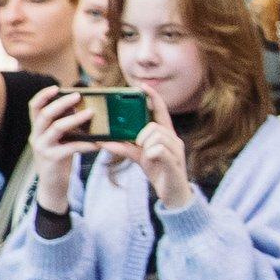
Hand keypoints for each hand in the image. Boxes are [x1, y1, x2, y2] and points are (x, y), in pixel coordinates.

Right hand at [27, 89, 94, 211]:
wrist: (53, 185)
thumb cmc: (60, 158)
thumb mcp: (60, 140)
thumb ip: (65, 126)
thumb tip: (83, 108)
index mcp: (37, 129)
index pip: (34, 107)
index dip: (43, 95)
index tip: (57, 87)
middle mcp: (36, 136)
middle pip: (44, 114)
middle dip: (61, 103)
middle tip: (78, 96)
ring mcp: (43, 148)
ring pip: (56, 128)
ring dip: (74, 119)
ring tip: (90, 113)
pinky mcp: (52, 159)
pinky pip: (71, 147)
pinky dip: (86, 144)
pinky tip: (99, 142)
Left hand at [117, 91, 193, 210]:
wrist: (174, 194)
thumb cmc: (159, 172)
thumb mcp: (139, 157)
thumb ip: (125, 147)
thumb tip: (103, 140)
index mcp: (166, 135)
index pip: (161, 112)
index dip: (153, 98)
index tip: (142, 86)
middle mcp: (174, 140)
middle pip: (155, 126)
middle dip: (142, 135)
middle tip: (140, 146)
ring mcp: (176, 151)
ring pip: (157, 137)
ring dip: (146, 145)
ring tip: (147, 156)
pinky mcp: (175, 162)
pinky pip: (159, 150)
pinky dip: (151, 153)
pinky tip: (150, 159)